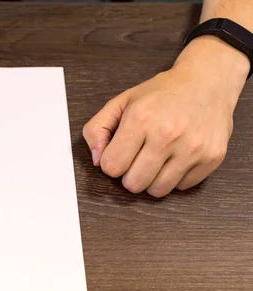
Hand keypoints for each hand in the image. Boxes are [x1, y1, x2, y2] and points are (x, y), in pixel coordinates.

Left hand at [83, 36, 248, 197]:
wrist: (208, 81)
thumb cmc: (161, 94)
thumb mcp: (121, 102)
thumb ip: (97, 129)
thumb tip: (98, 161)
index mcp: (141, 118)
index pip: (111, 166)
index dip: (111, 163)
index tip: (120, 152)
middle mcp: (168, 134)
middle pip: (133, 184)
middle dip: (130, 174)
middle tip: (137, 158)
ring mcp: (193, 147)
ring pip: (157, 191)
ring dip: (151, 180)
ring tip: (155, 160)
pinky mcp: (212, 157)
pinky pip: (181, 187)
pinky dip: (174, 178)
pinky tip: (176, 158)